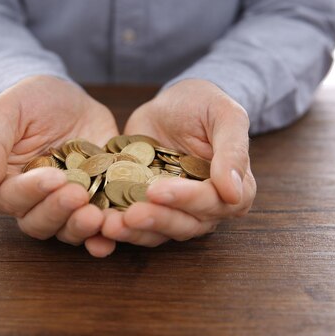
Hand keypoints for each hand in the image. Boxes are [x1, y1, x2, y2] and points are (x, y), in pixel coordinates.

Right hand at [0, 75, 118, 256]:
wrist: (66, 95)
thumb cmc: (28, 101)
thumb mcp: (4, 112)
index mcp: (5, 183)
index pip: (12, 198)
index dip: (32, 191)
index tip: (53, 177)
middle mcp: (35, 201)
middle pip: (39, 222)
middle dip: (59, 211)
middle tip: (78, 195)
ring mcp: (67, 204)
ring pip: (68, 230)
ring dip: (82, 228)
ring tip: (99, 216)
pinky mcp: (97, 200)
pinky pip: (100, 224)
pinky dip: (107, 231)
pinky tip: (116, 228)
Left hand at [102, 79, 255, 246]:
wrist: (172, 103)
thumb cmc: (204, 105)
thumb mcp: (225, 115)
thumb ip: (233, 150)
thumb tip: (234, 193)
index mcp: (235, 189)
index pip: (213, 203)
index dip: (186, 200)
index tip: (158, 190)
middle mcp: (206, 208)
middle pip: (185, 224)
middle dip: (157, 220)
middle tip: (130, 214)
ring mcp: (175, 211)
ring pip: (159, 232)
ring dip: (135, 232)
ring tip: (109, 224)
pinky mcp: (148, 208)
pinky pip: (135, 225)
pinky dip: (119, 227)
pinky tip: (99, 222)